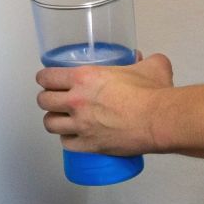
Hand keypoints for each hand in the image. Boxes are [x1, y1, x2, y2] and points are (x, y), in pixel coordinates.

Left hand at [35, 52, 173, 155]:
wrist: (159, 121)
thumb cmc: (152, 93)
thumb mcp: (149, 66)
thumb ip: (144, 59)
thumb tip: (142, 58)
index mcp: (84, 78)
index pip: (47, 77)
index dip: (44, 78)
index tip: (48, 80)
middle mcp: (76, 101)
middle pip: (44, 101)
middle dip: (46, 99)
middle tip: (55, 99)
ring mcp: (81, 125)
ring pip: (50, 124)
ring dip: (53, 120)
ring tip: (60, 119)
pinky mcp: (89, 145)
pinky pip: (66, 144)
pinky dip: (67, 140)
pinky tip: (72, 137)